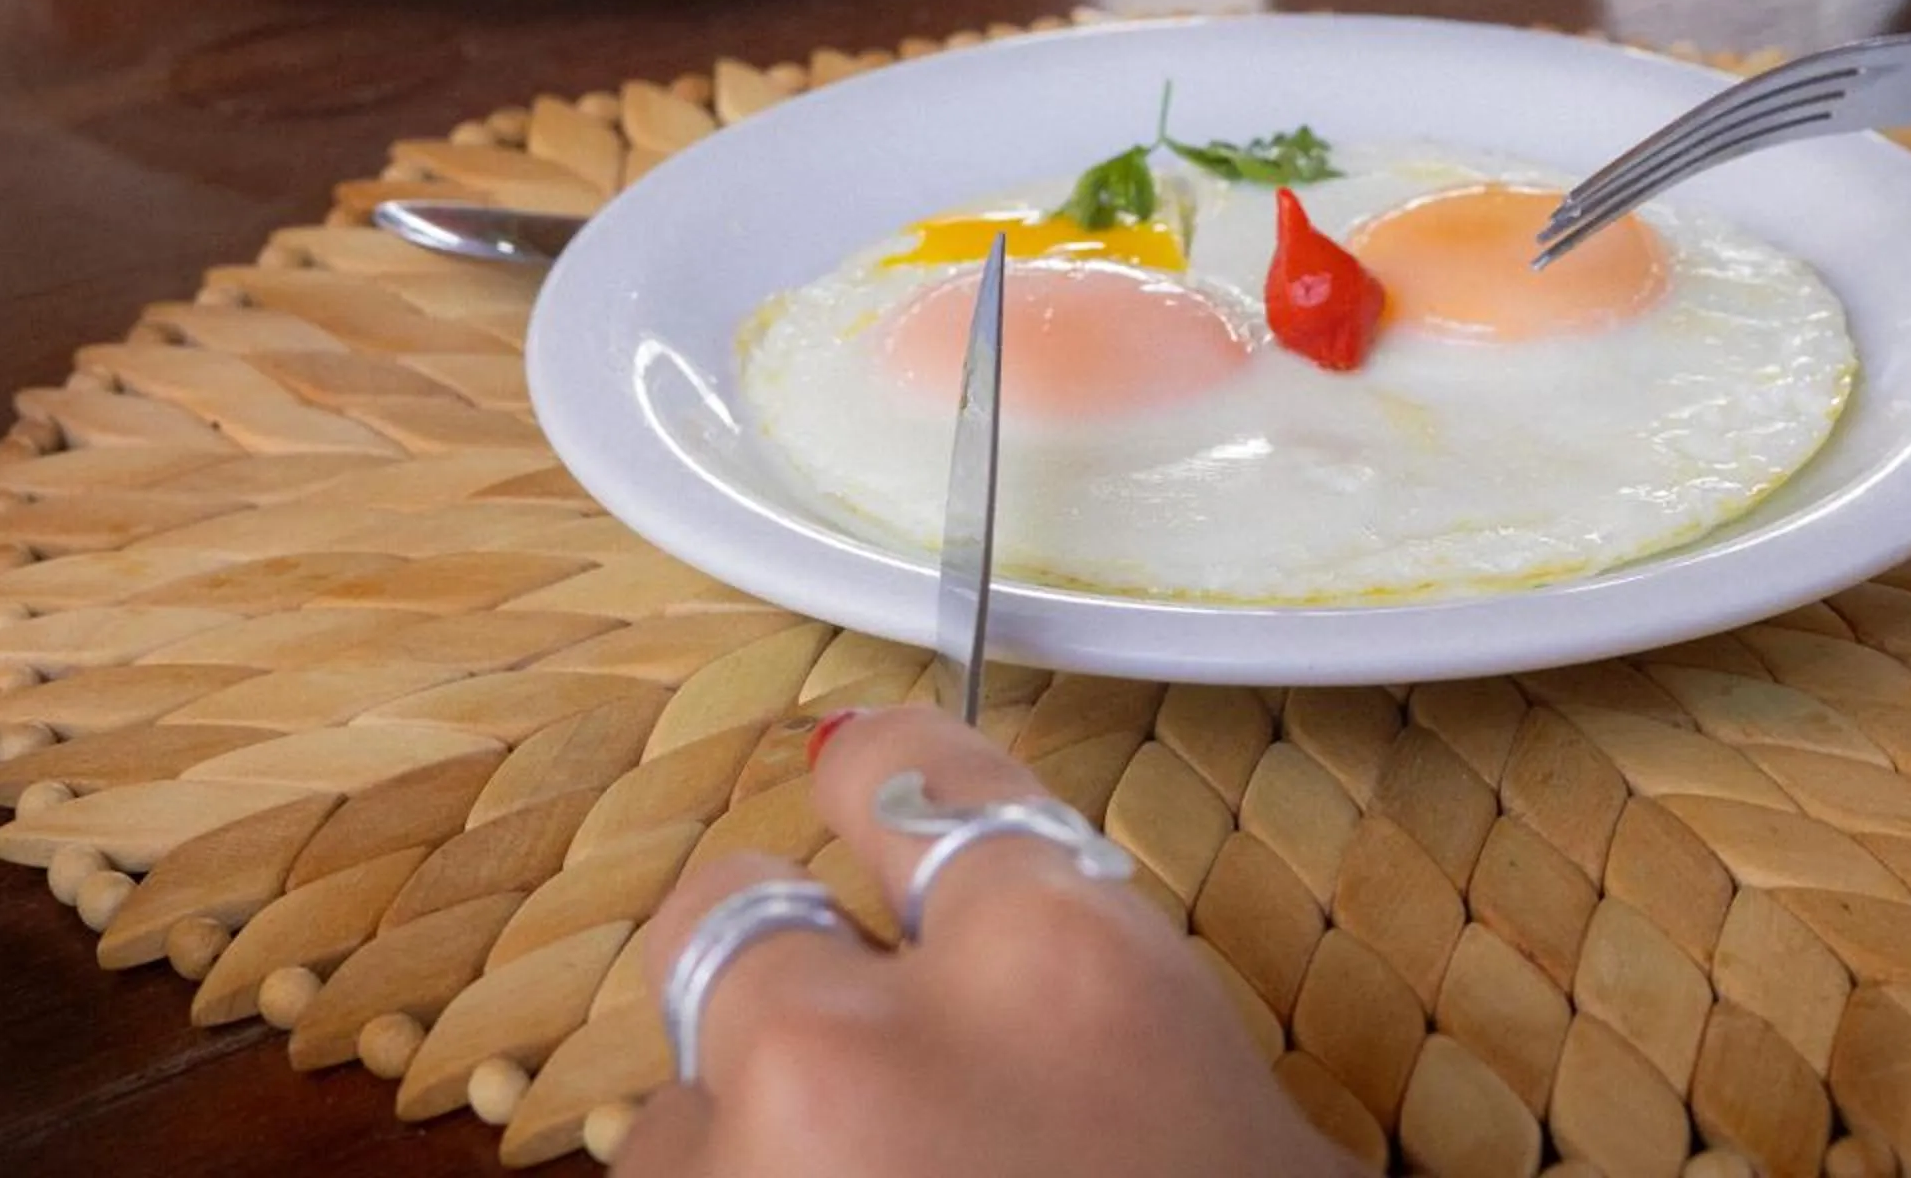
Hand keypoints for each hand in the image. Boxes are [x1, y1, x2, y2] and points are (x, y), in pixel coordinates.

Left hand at [617, 704, 1354, 1177]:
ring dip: (742, 1161)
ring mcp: (741, 1177)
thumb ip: (1100, 1023)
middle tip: (837, 1045)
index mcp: (1061, 973)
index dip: (880, 779)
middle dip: (771, 973)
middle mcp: (863, 1045)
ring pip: (672, 1111)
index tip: (856, 773)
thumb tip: (1023, 985)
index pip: (916, 782)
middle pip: (731, 917)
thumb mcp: (1238, 1145)